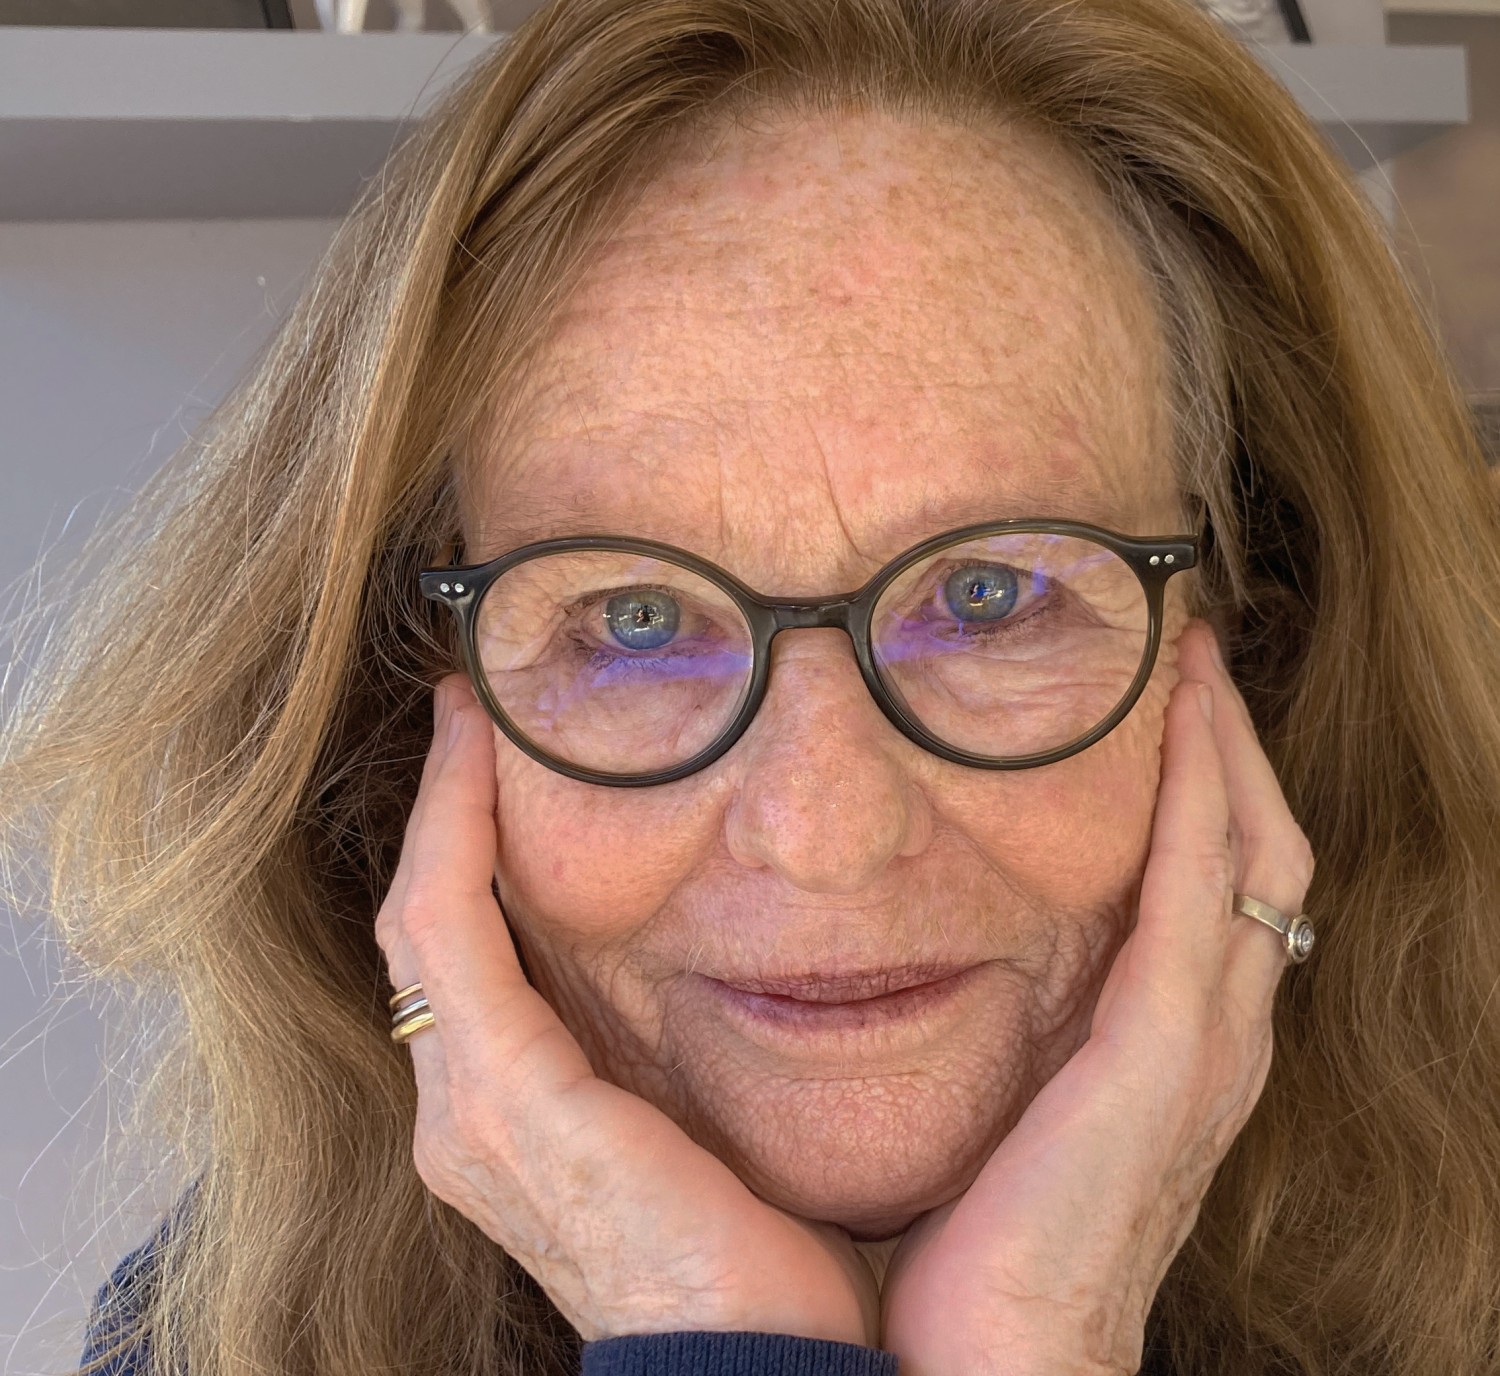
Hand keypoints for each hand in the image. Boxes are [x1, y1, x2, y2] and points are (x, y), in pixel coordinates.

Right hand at [374, 674, 880, 1345]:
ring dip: (445, 811)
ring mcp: (470, 1109)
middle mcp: (462, 1111)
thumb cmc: (744, 1254)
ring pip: (428, 918)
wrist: (746, 1363)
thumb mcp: (691, 1124)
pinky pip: (454, 932)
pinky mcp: (502, 1099)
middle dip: (445, 814)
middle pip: (429, 926)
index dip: (464, 847)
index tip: (491, 750)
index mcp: (508, 1117)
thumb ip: (664, 1050)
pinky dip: (457, 839)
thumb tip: (721, 955)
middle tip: (470, 716)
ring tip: (469, 720)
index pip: (461, 954)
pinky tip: (480, 763)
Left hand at [879, 620, 1315, 1375]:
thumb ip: (993, 1032)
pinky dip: (1202, 803)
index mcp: (1161, 1052)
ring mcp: (1200, 1052)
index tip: (1159, 702)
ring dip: (1225, 753)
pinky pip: (1203, 898)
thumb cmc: (958, 1254)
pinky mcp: (1163, 1062)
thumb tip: (916, 949)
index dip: (1201, 792)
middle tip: (1187, 655)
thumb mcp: (991, 1114)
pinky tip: (1182, 723)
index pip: (1209, 889)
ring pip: (1250, 858)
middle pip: (1253, 856)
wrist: (970, 1372)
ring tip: (1189, 663)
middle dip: (1227, 753)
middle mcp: (1205, 1041)